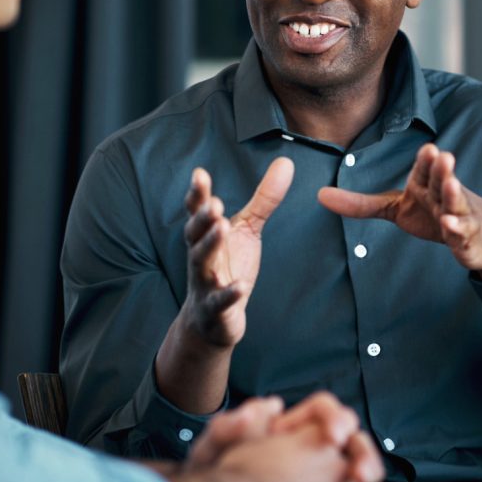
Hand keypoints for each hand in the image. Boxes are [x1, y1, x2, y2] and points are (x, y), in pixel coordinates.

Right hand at [182, 158, 293, 346]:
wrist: (212, 320)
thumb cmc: (228, 266)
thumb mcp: (248, 230)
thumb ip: (263, 199)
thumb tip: (286, 162)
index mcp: (206, 235)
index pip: (198, 212)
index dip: (198, 194)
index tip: (200, 174)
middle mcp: (201, 256)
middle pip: (196, 235)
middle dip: (203, 218)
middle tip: (214, 203)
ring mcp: (205, 283)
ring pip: (201, 263)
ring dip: (209, 246)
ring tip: (222, 227)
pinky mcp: (214, 309)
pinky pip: (219, 302)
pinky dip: (228, 295)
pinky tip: (239, 288)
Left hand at [183, 392, 383, 481]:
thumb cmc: (213, 472)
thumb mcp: (214, 447)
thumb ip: (231, 426)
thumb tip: (265, 406)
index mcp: (292, 426)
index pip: (324, 411)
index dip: (335, 418)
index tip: (332, 435)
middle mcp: (315, 449)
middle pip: (353, 441)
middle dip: (363, 453)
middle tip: (360, 472)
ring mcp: (324, 478)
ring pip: (358, 474)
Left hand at [318, 143, 481, 282]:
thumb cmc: (435, 214)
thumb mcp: (396, 208)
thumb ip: (361, 204)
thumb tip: (319, 196)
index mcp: (426, 185)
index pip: (426, 169)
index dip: (426, 161)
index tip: (428, 148)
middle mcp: (444, 196)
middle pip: (443, 181)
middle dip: (443, 169)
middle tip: (442, 155)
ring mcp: (460, 216)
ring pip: (456, 204)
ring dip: (454, 195)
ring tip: (453, 184)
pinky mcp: (469, 238)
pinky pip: (463, 234)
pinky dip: (459, 230)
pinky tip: (451, 227)